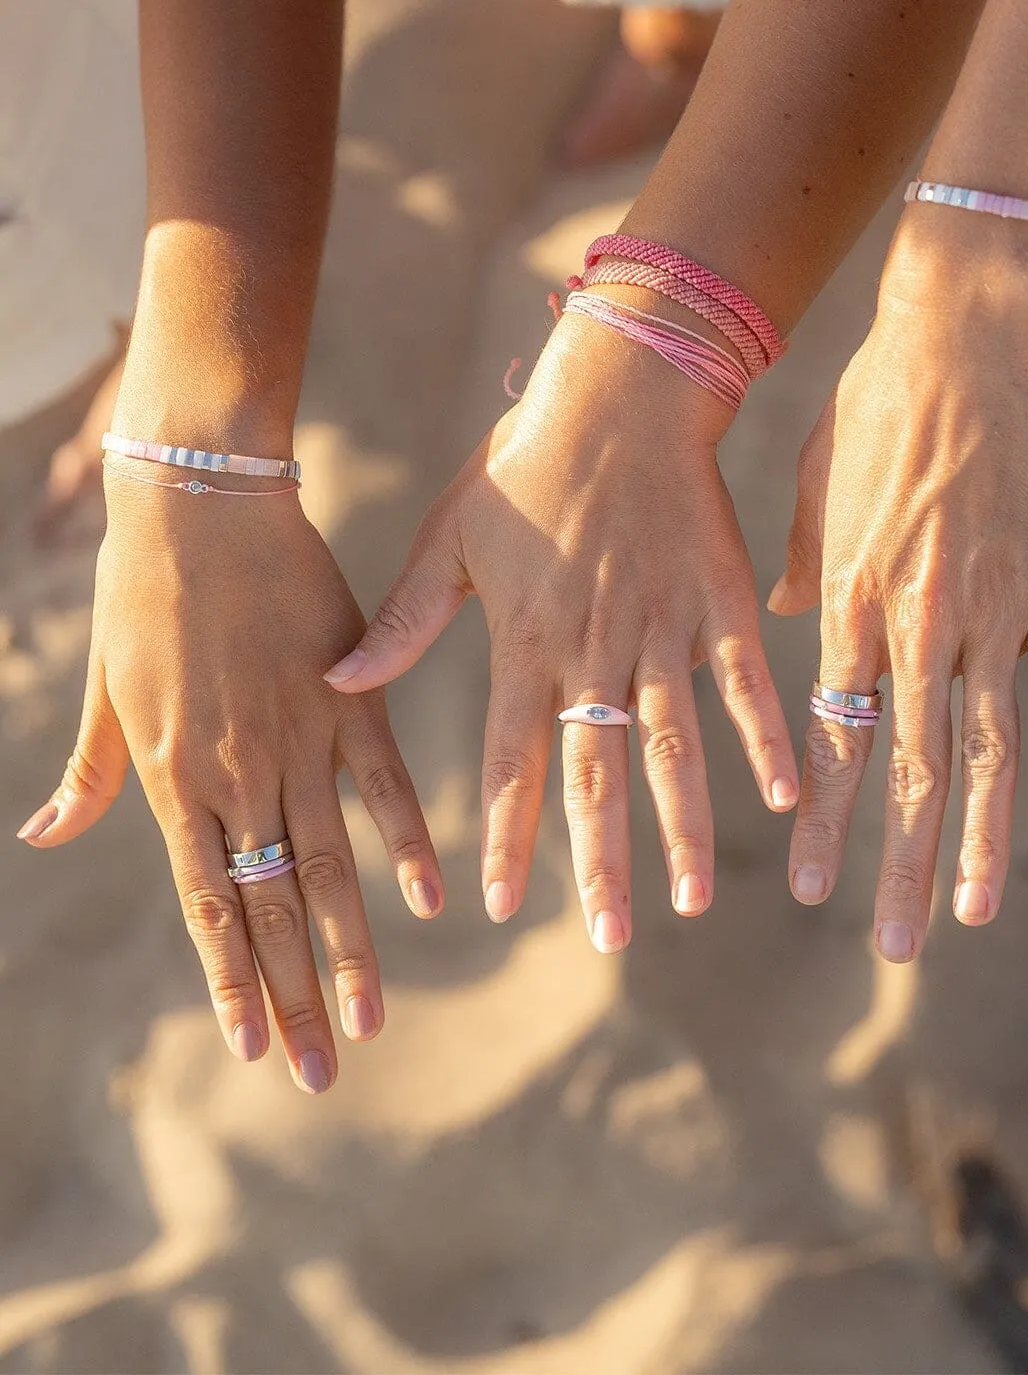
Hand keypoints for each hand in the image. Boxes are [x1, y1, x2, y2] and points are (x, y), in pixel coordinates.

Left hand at [18, 475, 442, 1091]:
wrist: (200, 501)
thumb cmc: (140, 590)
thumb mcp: (106, 689)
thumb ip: (90, 773)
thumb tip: (42, 837)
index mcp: (173, 780)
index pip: (208, 907)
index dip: (234, 983)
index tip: (257, 1050)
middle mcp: (239, 776)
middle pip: (271, 909)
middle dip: (295, 1000)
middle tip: (323, 1075)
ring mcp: (301, 739)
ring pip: (328, 867)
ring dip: (349, 952)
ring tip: (371, 1022)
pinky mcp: (353, 698)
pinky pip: (386, 785)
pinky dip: (409, 844)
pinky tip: (433, 900)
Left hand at [324, 314, 797, 950]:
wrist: (621, 393)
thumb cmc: (526, 462)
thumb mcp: (449, 537)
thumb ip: (403, 620)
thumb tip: (340, 683)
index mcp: (525, 642)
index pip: (510, 762)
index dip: (507, 836)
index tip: (501, 906)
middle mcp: (594, 651)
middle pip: (596, 776)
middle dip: (601, 865)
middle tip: (610, 937)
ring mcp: (663, 631)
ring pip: (673, 747)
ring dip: (683, 827)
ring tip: (692, 898)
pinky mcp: (721, 603)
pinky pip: (746, 684)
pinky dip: (766, 738)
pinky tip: (788, 795)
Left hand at [771, 223, 1027, 959]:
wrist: (967, 338)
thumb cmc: (879, 404)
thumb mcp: (819, 486)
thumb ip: (801, 569)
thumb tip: (782, 625)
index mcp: (849, 602)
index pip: (832, 739)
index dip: (824, 820)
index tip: (811, 887)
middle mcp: (916, 624)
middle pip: (907, 769)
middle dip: (900, 864)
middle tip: (894, 944)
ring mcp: (993, 611)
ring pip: (986, 752)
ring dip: (982, 841)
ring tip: (975, 913)